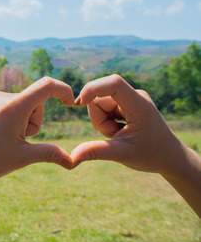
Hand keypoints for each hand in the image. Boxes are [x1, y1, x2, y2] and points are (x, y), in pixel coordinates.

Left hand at [0, 76, 74, 187]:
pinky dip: (12, 120)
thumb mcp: (23, 157)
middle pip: (35, 101)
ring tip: (5, 141)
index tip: (71, 103)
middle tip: (19, 141)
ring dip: (23, 122)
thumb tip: (72, 161)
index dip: (63, 91)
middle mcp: (2, 97)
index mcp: (14, 106)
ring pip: (22, 105)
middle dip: (34, 121)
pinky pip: (9, 107)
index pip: (47, 86)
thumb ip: (50, 153)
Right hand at [70, 74, 192, 175]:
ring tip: (118, 135)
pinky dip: (106, 122)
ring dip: (102, 122)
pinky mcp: (126, 103)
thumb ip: (95, 151)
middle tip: (113, 135)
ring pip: (98, 104)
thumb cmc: (151, 155)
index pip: (114, 83)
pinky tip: (119, 131)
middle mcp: (135, 96)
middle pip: (99, 98)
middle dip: (98, 119)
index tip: (78, 103)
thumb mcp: (121, 154)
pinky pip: (104, 108)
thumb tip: (72, 157)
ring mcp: (131, 99)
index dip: (92, 89)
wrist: (170, 158)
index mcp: (139, 105)